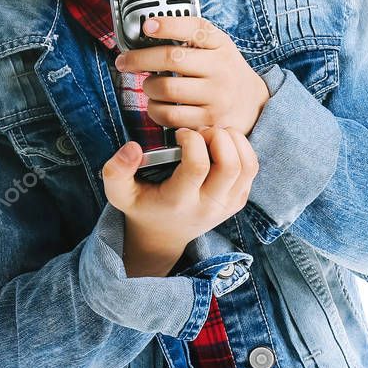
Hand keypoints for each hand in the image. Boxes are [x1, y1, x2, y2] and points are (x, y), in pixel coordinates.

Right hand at [101, 125, 259, 264]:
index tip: (180, 133)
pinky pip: (252, 168)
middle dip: (217, 137)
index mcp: (179, 203)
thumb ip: (116, 170)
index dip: (192, 140)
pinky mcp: (239, 200)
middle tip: (201, 132)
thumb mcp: (118, 192)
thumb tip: (133, 147)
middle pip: (230, 165)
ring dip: (233, 141)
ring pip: (247, 165)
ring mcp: (228, 205)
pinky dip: (242, 149)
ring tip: (213, 135)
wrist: (163, 235)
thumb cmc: (141, 206)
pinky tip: (222, 144)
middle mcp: (208, 207)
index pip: (198, 166)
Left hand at [114, 16, 270, 136]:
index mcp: (221, 45)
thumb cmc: (225, 71)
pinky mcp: (208, 122)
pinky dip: (154, 110)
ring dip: (147, 87)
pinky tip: (157, 105)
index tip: (147, 26)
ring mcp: (216, 98)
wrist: (255, 105)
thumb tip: (148, 30)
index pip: (194, 28)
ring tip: (149, 86)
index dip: (167, 25)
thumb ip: (190, 37)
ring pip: (166, 89)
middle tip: (125, 61)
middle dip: (139, 59)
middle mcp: (221, 69)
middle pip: (171, 59)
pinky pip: (169, 116)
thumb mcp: (217, 47)